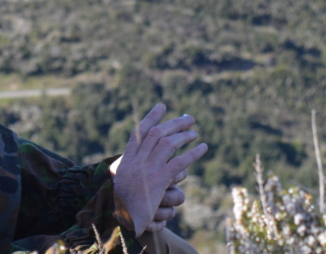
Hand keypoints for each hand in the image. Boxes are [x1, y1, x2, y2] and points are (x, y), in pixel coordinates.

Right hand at [112, 104, 206, 236]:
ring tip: (195, 133)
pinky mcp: (159, 181)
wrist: (122, 221)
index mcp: (127, 160)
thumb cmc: (124, 206)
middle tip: (189, 118)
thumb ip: (135, 169)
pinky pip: (179, 162)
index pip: (139, 132)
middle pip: (157, 133)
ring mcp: (147, 170)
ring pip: (168, 144)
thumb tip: (148, 157)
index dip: (151, 117)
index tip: (162, 106)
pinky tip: (203, 148)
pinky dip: (193, 153)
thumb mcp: (124, 183)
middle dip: (174, 123)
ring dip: (184, 136)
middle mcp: (137, 161)